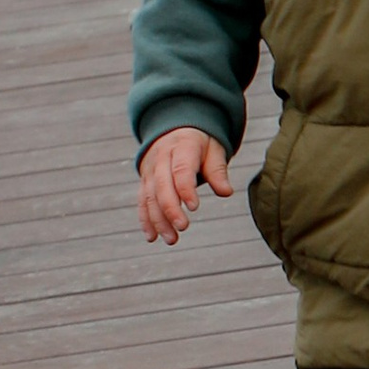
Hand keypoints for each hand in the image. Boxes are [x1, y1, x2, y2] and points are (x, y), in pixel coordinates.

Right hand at [139, 127, 232, 241]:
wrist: (174, 128)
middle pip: (161, 185)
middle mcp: (161, 158)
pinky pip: (142, 201)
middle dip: (170, 209)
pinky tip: (152, 237)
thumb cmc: (200, 143)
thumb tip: (226, 192)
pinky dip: (145, 220)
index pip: (181, 169)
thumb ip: (218, 171)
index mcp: (181, 146)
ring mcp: (150, 170)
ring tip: (172, 239)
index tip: (194, 208)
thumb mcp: (213, 149)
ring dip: (158, 220)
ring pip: (150, 196)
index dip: (185, 189)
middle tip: (183, 228)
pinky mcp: (144, 181)